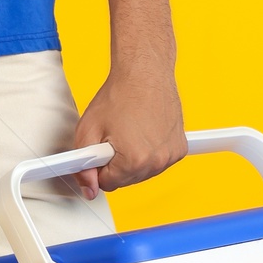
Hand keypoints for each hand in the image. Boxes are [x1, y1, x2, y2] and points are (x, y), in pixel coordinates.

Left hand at [72, 70, 185, 197]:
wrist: (145, 73)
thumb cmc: (119, 95)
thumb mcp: (88, 130)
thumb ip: (83, 166)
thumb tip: (89, 189)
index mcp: (134, 161)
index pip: (107, 184)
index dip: (98, 166)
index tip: (99, 149)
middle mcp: (157, 162)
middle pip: (126, 181)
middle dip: (115, 163)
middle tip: (113, 136)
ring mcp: (170, 155)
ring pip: (142, 173)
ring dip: (132, 159)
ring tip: (129, 131)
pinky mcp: (179, 148)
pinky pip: (157, 161)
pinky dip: (149, 152)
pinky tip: (144, 131)